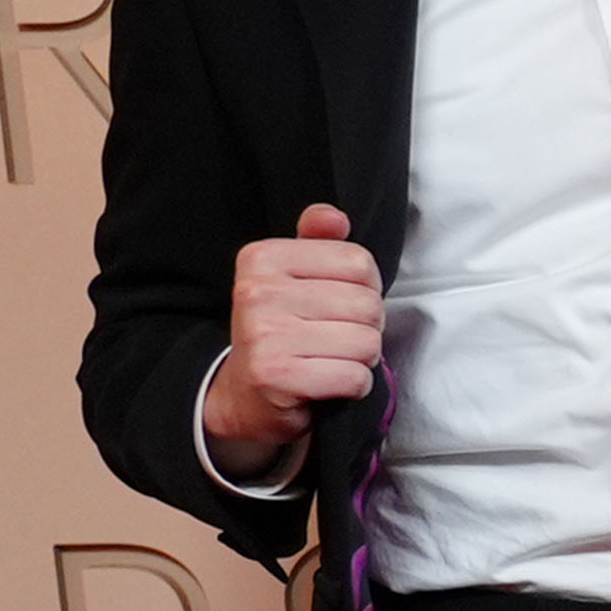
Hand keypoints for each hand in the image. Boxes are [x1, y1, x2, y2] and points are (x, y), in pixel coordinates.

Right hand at [207, 203, 383, 482]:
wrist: (244, 394)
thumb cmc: (281, 330)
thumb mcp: (292, 278)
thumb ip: (316, 242)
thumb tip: (333, 216)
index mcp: (262, 258)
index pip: (359, 262)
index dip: (366, 289)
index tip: (338, 304)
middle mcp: (257, 292)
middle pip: (367, 304)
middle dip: (365, 328)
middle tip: (335, 338)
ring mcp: (263, 335)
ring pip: (366, 342)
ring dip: (360, 359)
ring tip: (329, 359)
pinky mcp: (276, 377)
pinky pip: (354, 378)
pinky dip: (352, 385)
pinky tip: (326, 383)